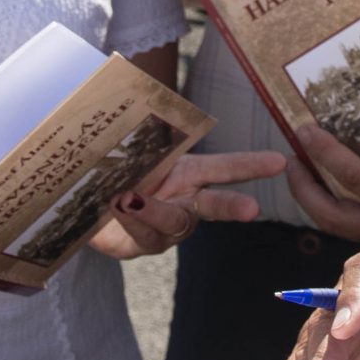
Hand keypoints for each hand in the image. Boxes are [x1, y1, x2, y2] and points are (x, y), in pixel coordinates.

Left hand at [89, 149, 288, 257]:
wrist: (79, 200)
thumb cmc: (111, 168)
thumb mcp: (126, 149)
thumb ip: (138, 140)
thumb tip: (140, 113)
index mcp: (186, 171)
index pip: (224, 167)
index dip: (251, 165)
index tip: (280, 162)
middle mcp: (183, 200)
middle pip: (215, 204)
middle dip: (234, 206)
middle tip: (253, 210)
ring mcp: (166, 228)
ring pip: (174, 222)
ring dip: (156, 211)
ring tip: (130, 198)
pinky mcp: (143, 246)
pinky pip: (143, 236)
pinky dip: (129, 220)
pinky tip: (115, 207)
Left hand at [284, 126, 359, 248]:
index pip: (353, 177)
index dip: (324, 152)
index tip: (304, 130)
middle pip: (332, 214)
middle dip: (303, 188)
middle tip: (290, 159)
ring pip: (335, 225)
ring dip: (311, 198)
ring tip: (298, 170)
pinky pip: (347, 225)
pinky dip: (328, 204)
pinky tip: (319, 183)